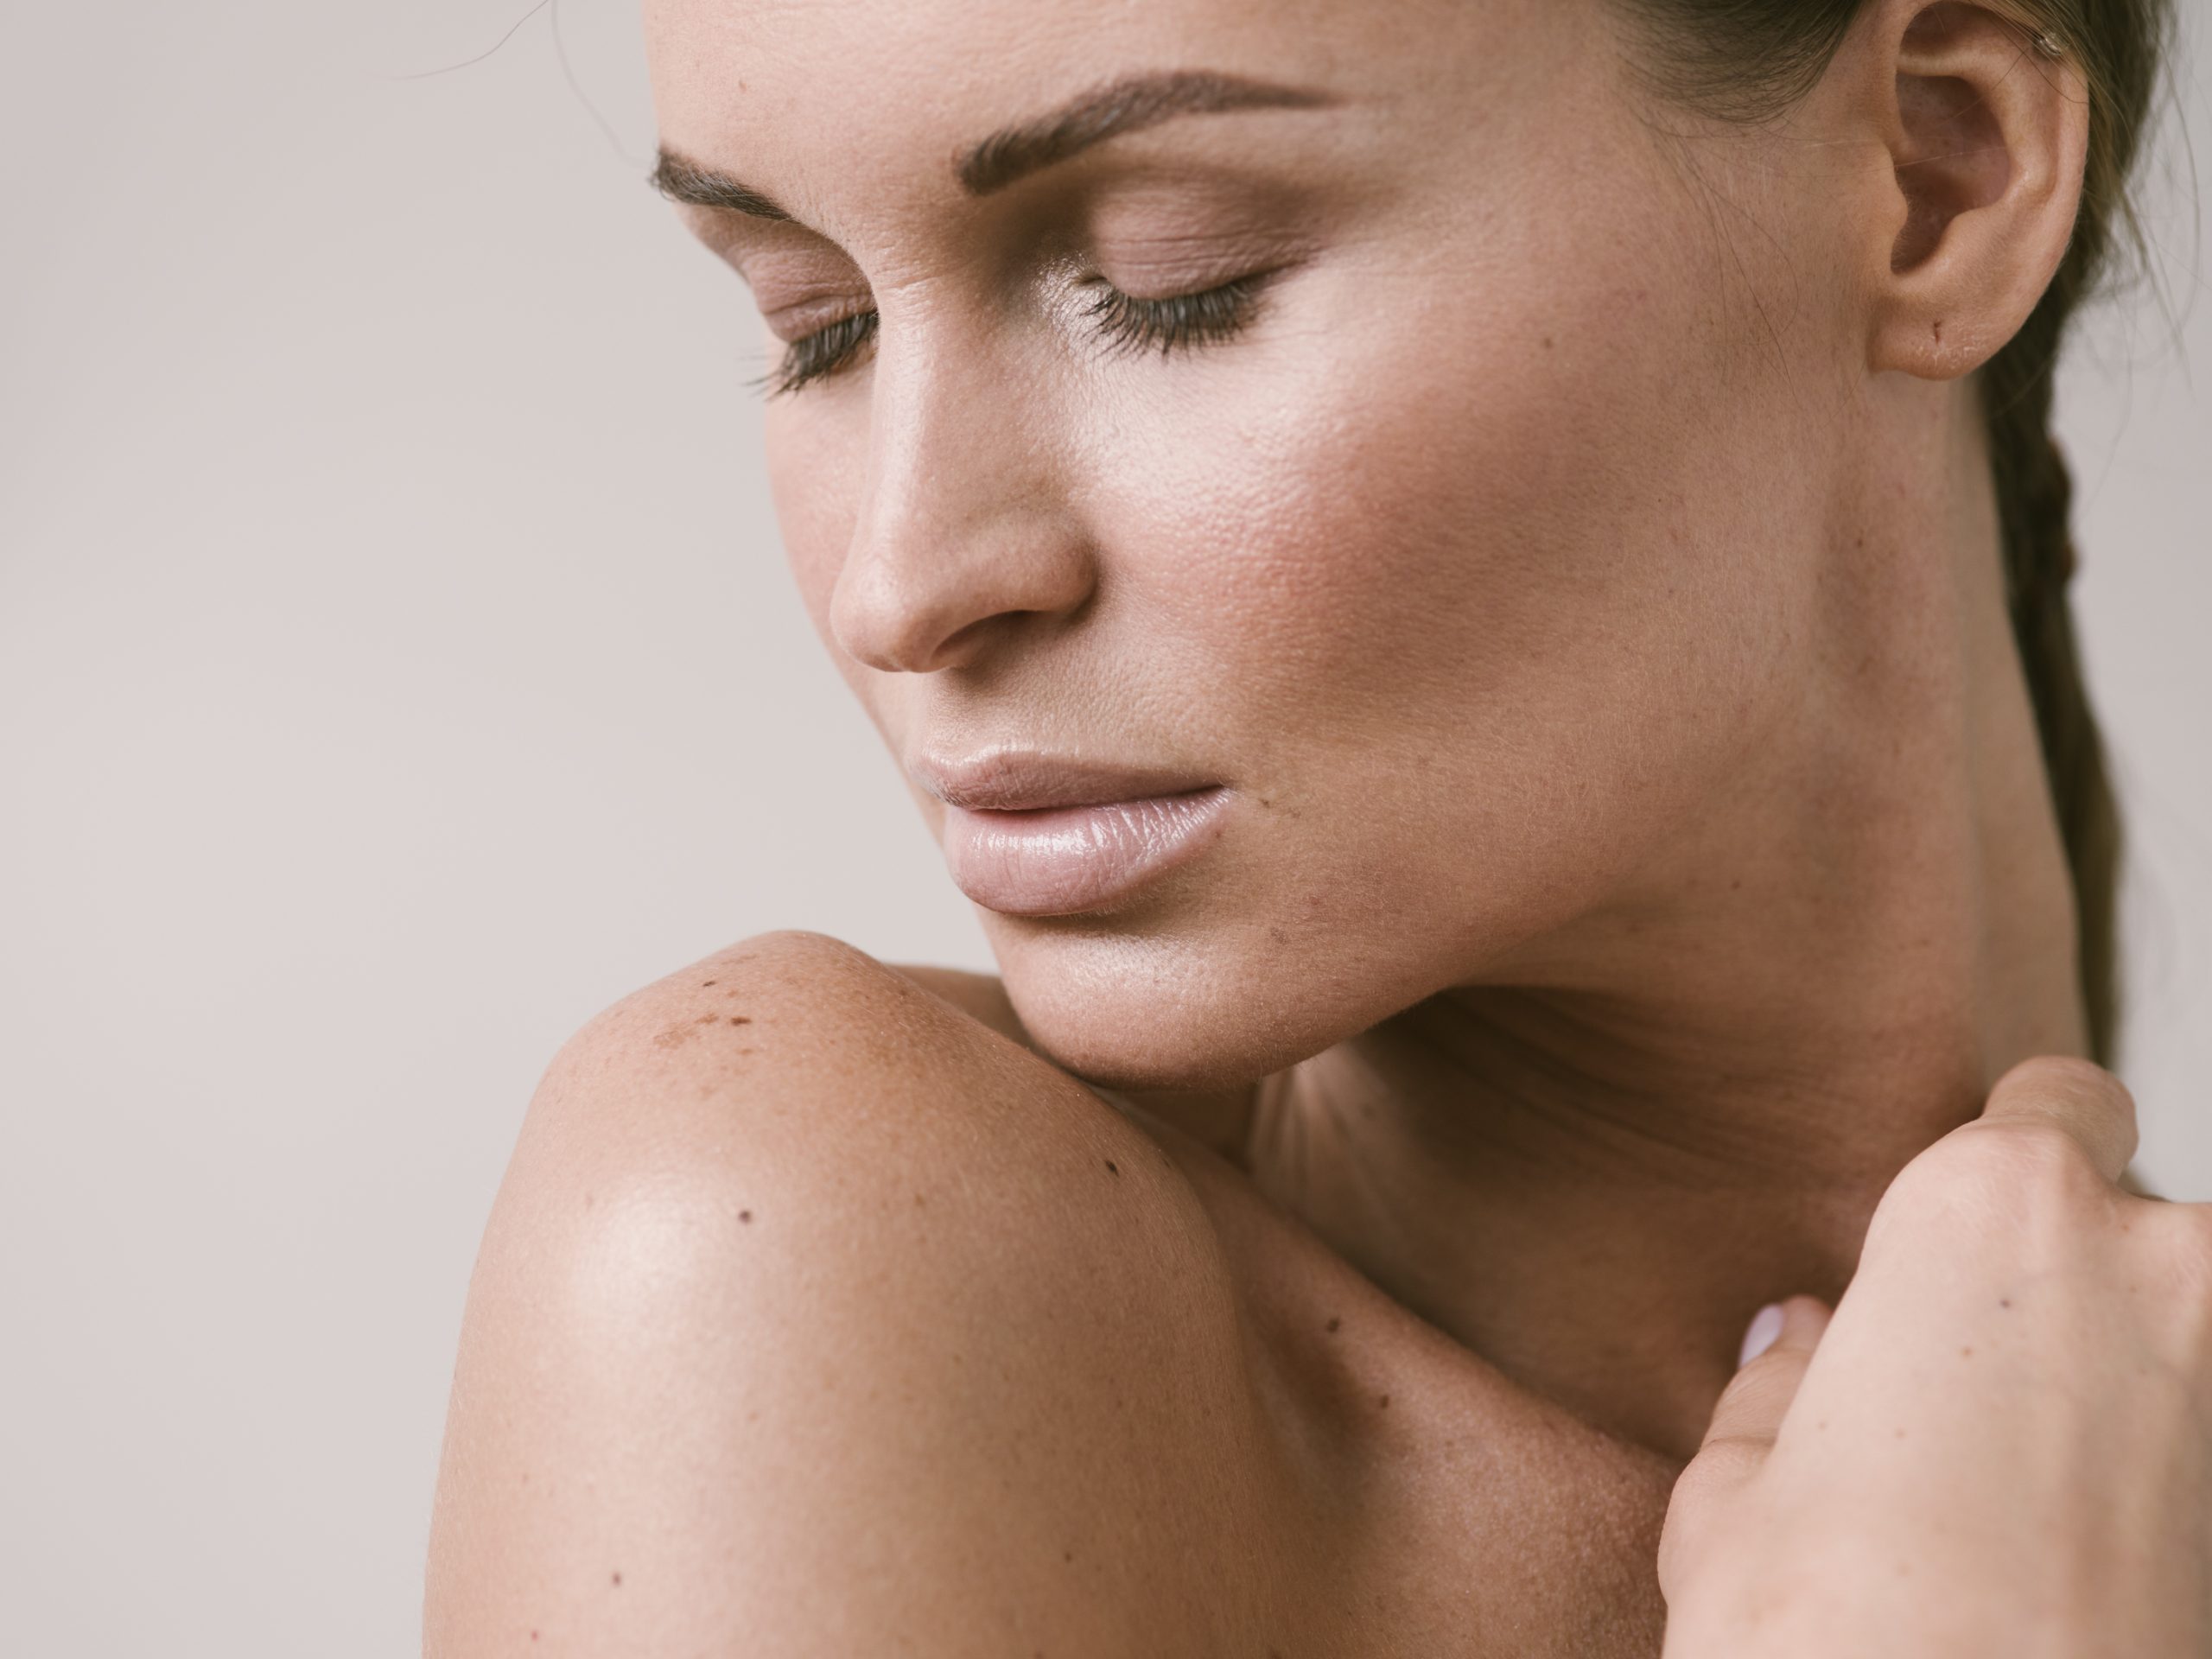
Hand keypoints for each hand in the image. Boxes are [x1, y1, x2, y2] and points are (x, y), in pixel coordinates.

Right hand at [1659, 1058, 2211, 1656]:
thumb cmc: (1828, 1645)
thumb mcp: (1734, 1504)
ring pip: (2196, 1343)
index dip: (2008, 1165)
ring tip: (2038, 1513)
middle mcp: (2157, 1263)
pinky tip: (2088, 1563)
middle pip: (2139, 1227)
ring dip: (2136, 1401)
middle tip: (1976, 1415)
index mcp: (1991, 1209)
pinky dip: (2170, 1481)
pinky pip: (2209, 1444)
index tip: (1961, 1248)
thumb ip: (1779, 1392)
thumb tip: (1803, 1341)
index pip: (2054, 1095)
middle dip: (2074, 1300)